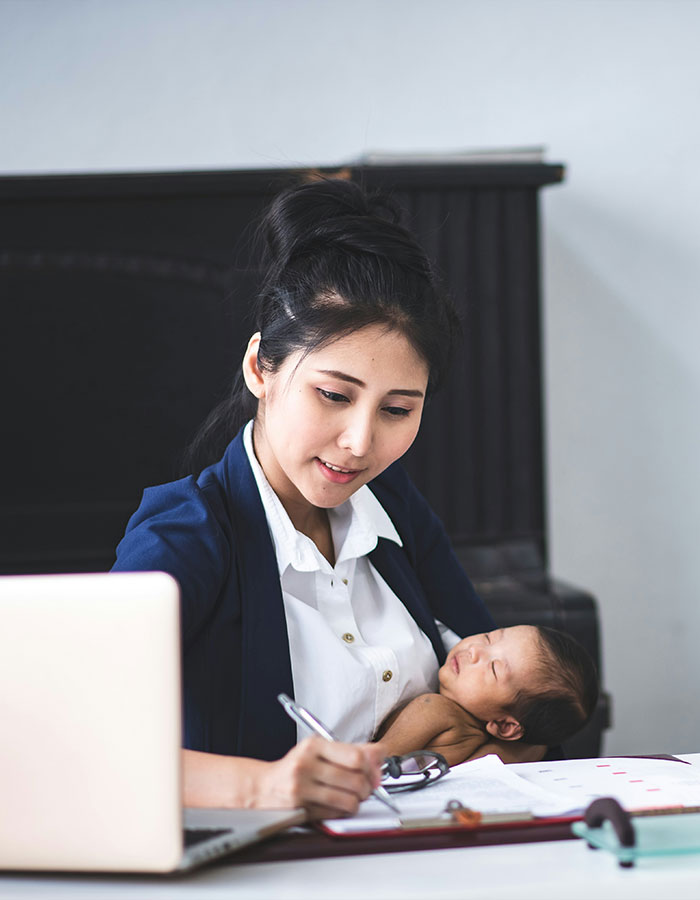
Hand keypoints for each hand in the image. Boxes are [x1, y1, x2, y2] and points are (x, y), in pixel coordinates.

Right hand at [256, 737, 383, 819]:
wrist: (264, 787)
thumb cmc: (297, 767)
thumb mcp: (321, 750)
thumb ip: (352, 750)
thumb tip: (381, 753)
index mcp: (314, 745)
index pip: (355, 757)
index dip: (372, 768)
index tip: (375, 773)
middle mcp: (305, 764)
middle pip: (355, 780)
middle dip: (367, 788)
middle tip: (365, 788)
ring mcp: (301, 788)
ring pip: (348, 800)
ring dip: (356, 802)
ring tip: (352, 797)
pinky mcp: (300, 809)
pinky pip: (335, 814)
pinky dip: (342, 811)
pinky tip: (337, 804)